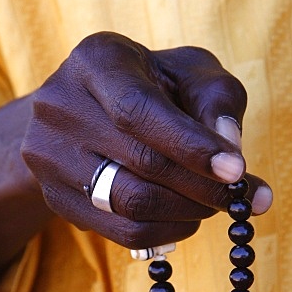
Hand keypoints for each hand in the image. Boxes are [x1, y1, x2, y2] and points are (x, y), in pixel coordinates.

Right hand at [20, 32, 271, 250]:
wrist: (85, 109)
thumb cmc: (152, 84)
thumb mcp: (189, 72)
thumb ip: (218, 100)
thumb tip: (232, 152)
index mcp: (96, 61)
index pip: (138, 111)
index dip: (190, 145)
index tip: (236, 170)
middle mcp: (60, 106)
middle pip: (139, 162)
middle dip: (202, 186)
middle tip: (242, 196)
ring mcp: (49, 156)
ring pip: (130, 204)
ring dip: (188, 212)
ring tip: (215, 203)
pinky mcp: (56, 198)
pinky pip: (121, 231)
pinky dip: (167, 230)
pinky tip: (187, 217)